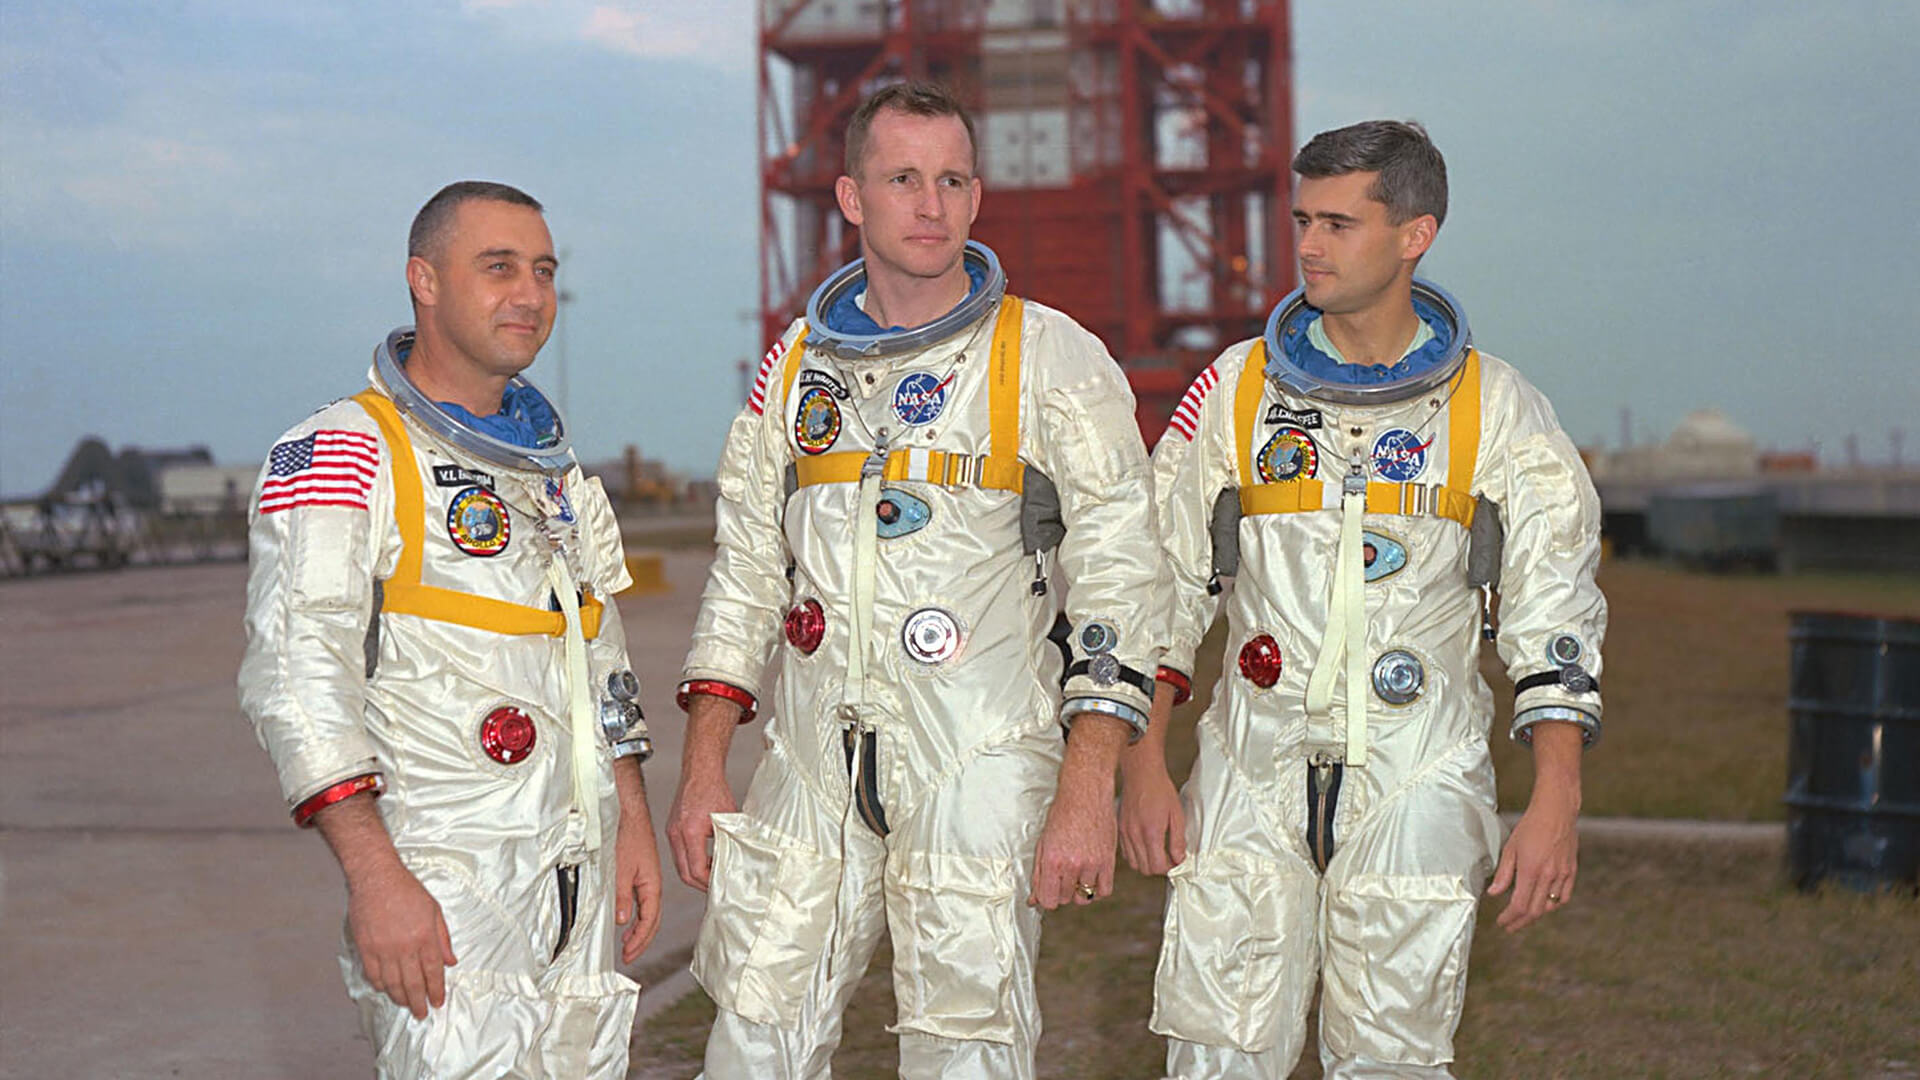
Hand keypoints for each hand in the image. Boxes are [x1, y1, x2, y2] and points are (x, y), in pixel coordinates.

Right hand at [346, 860, 456, 1018]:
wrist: (376, 877)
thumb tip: (450, 962)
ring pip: (392, 983)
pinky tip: (386, 990)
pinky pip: (373, 974)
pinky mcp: (365, 947)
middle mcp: (404, 946)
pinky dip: (380, 985)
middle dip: (419, 1002)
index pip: (433, 971)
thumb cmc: (407, 891)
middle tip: (422, 1013)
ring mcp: (383, 948)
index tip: (438, 1002)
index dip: (436, 990)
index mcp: (424, 936)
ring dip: (400, 997)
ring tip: (406, 1005)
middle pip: (413, 983)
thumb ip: (443, 938)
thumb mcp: (434, 910)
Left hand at [614, 808, 663, 962]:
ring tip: (627, 942)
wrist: (627, 811)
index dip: (639, 939)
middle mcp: (652, 883)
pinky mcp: (639, 872)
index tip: (628, 954)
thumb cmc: (626, 835)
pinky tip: (626, 918)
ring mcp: (646, 878)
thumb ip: (621, 896)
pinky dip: (635, 914)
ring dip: (638, 929)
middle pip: (652, 919)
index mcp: (651, 884)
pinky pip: (641, 900)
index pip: (649, 920)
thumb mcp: (620, 869)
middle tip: (629, 955)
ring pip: (648, 910)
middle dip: (641, 939)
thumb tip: (621, 921)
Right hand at [666, 765, 735, 890]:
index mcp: (690, 832)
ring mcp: (672, 832)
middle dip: (700, 883)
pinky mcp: (672, 829)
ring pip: (680, 865)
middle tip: (716, 887)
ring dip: (695, 873)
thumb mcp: (727, 818)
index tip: (721, 884)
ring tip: (712, 875)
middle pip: (684, 873)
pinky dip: (691, 861)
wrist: (700, 771)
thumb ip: (730, 840)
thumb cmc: (714, 789)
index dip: (709, 881)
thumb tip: (736, 860)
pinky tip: (706, 860)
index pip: (696, 869)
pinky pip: (679, 853)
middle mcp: (677, 834)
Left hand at [1029, 750, 1118, 909]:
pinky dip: (1097, 889)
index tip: (1049, 889)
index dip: (1047, 898)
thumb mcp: (1043, 844)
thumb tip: (1033, 900)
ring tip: (1077, 874)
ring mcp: (1092, 864)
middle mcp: (1072, 865)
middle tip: (1063, 873)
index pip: (1049, 900)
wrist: (1086, 794)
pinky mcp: (1108, 861)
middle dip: (1062, 890)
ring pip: (1084, 897)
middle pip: (1065, 899)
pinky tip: (1091, 878)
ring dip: (1079, 890)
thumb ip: (1038, 874)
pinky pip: (1104, 890)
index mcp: (1053, 861)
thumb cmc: (1062, 815)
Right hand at [1119, 766, 1186, 875]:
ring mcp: (1125, 832)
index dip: (1169, 868)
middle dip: (1159, 867)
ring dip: (1147, 863)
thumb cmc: (1160, 789)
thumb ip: (1178, 839)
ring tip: (1157, 853)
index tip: (1176, 862)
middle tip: (1169, 858)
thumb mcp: (1177, 814)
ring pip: (1134, 863)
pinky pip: (1126, 852)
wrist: (1142, 773)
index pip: (1157, 866)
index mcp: (1151, 832)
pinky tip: (1146, 845)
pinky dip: (1136, 855)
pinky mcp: (1120, 828)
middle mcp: (1135, 835)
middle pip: (1145, 868)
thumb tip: (1179, 858)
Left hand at [1487, 794, 1578, 932]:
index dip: (1510, 918)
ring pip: (1550, 906)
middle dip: (1520, 922)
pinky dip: (1553, 905)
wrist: (1556, 811)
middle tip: (1510, 926)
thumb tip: (1494, 893)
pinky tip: (1545, 905)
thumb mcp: (1510, 848)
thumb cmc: (1531, 826)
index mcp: (1531, 871)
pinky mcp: (1571, 871)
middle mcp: (1549, 876)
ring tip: (1524, 915)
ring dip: (1536, 914)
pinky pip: (1564, 896)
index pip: (1520, 905)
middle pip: (1535, 911)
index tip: (1502, 922)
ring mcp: (1562, 875)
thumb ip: (1503, 874)